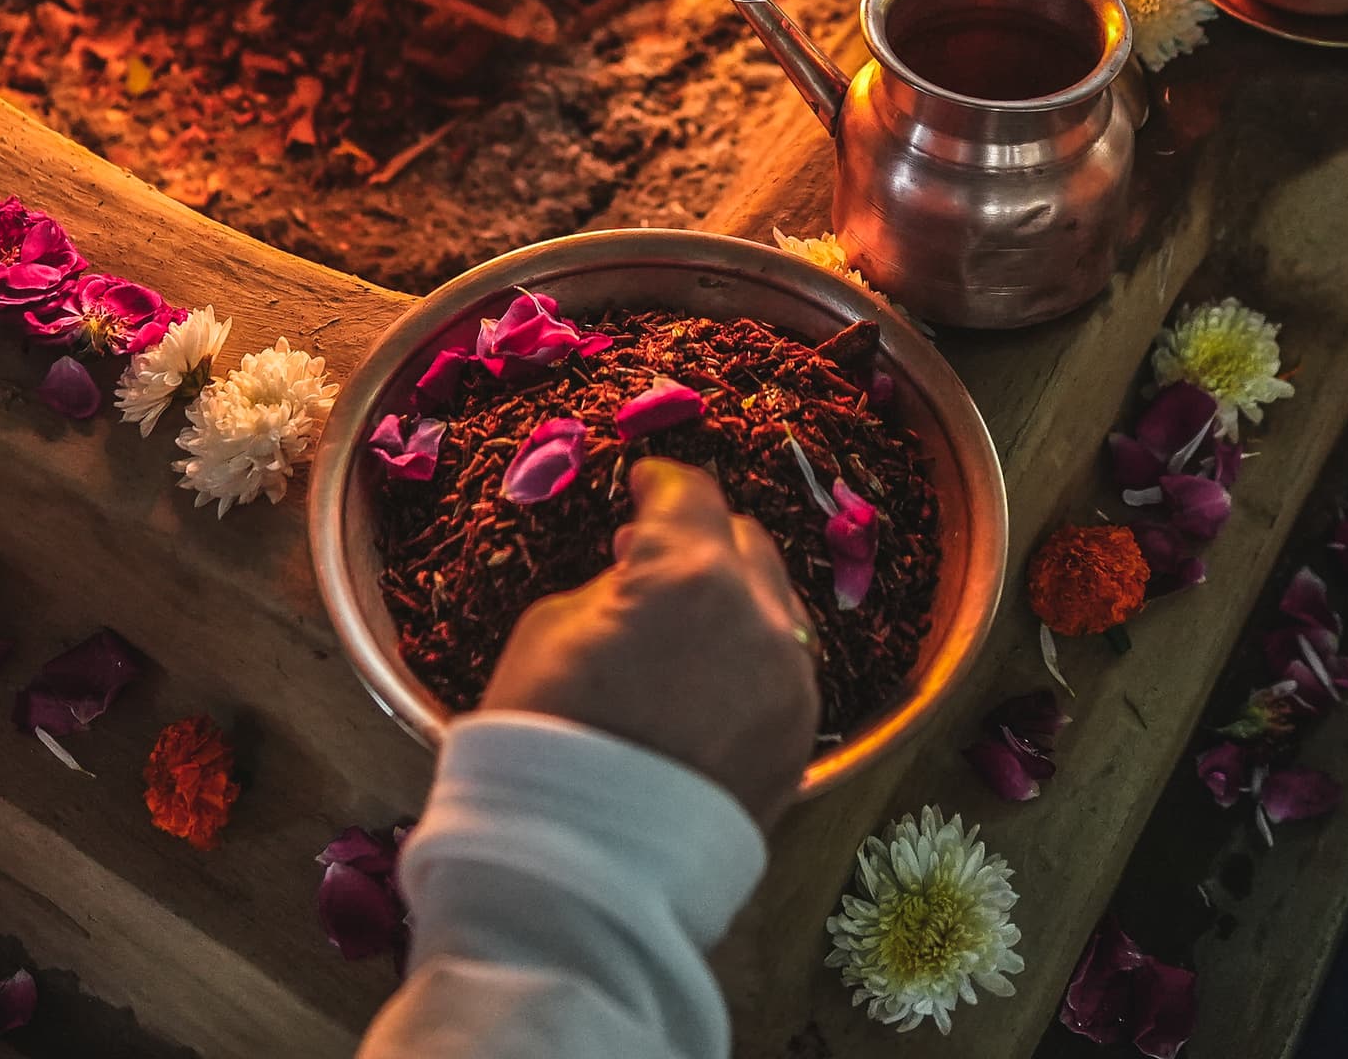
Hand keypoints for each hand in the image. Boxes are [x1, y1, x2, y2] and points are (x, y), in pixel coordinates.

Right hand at [476, 457, 822, 825]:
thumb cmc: (546, 735)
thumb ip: (614, 584)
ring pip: (774, 607)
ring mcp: (791, 683)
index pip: (690, 495)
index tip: (644, 484)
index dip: (661, 483)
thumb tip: (641, 571)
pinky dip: (749, 658)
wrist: (584, 864)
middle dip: (703, 539)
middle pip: (746, 543)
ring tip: (683, 622)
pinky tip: (706, 677)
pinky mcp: (801, 740)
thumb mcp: (552, 628)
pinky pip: (781, 671)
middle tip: (654, 555)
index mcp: (693, 574)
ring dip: (733, 600)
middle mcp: (762, 618)